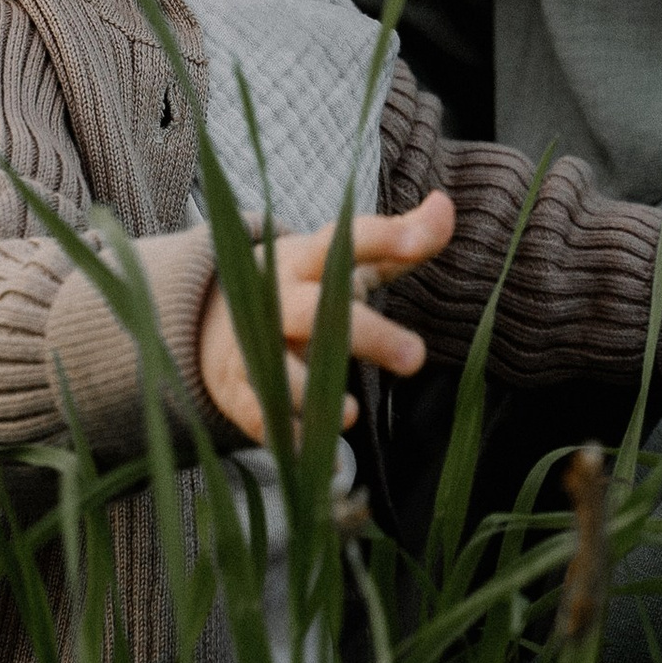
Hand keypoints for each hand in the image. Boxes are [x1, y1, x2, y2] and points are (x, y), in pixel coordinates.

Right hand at [195, 192, 457, 443]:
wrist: (213, 320)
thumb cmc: (304, 287)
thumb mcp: (344, 260)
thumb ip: (397, 238)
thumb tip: (447, 204)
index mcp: (308, 259)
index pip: (348, 240)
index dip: (384, 238)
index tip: (421, 241)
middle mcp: (279, 299)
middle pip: (316, 310)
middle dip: (365, 332)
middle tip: (416, 358)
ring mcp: (253, 345)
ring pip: (277, 366)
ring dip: (309, 389)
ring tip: (351, 414)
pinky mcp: (238, 390)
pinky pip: (261, 417)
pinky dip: (293, 438)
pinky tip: (325, 458)